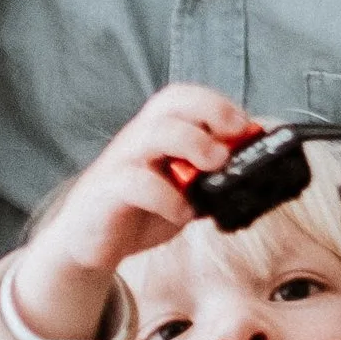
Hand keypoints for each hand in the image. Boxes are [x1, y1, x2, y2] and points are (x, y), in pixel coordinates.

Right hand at [14, 85, 257, 339]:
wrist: (87, 242)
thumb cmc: (139, 211)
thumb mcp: (183, 192)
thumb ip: (209, 179)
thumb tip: (252, 172)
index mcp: (156, 132)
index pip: (182, 97)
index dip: (216, 103)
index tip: (245, 125)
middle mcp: (138, 139)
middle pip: (169, 102)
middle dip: (209, 111)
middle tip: (235, 136)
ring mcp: (120, 163)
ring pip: (153, 133)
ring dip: (191, 143)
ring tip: (215, 166)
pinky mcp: (106, 193)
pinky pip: (135, 184)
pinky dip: (167, 197)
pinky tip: (182, 213)